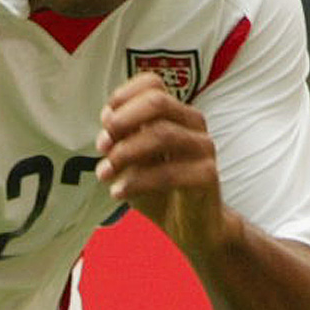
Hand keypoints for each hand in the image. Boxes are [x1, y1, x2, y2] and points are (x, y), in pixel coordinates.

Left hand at [96, 69, 231, 257]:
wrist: (192, 227)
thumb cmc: (159, 189)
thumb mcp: (132, 161)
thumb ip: (121, 140)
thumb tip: (107, 123)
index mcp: (175, 112)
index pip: (152, 83)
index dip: (123, 96)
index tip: (105, 121)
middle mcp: (192, 123)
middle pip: (158, 102)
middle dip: (123, 121)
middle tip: (102, 145)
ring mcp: (203, 147)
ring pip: (162, 134)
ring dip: (125, 153)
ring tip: (104, 173)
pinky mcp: (207, 174)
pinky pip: (168, 172)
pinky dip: (137, 182)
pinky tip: (118, 193)